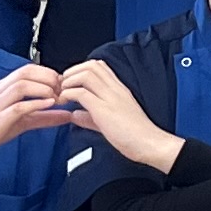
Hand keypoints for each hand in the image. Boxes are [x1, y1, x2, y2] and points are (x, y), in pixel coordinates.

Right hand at [0, 62, 73, 181]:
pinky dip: (35, 104)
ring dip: (43, 89)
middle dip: (48, 77)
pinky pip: (17, 106)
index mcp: (3, 88)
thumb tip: (67, 115)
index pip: (28, 69)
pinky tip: (49, 105)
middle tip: (63, 88)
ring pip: (21, 85)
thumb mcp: (21, 121)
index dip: (48, 73)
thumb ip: (44, 117)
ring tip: (57, 97)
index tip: (62, 83)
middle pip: (26, 72)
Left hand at [53, 57, 176, 172]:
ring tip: (62, 94)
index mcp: (119, 90)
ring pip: (86, 74)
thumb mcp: (110, 122)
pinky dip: (68, 94)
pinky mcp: (104, 110)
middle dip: (71, 72)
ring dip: (68, 81)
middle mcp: (115, 89)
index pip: (99, 66)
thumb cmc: (135, 136)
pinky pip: (81, 93)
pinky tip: (64, 102)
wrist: (149, 144)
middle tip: (62, 86)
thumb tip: (75, 114)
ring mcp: (110, 98)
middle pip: (91, 65)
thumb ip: (90, 117)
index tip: (70, 82)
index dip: (80, 69)